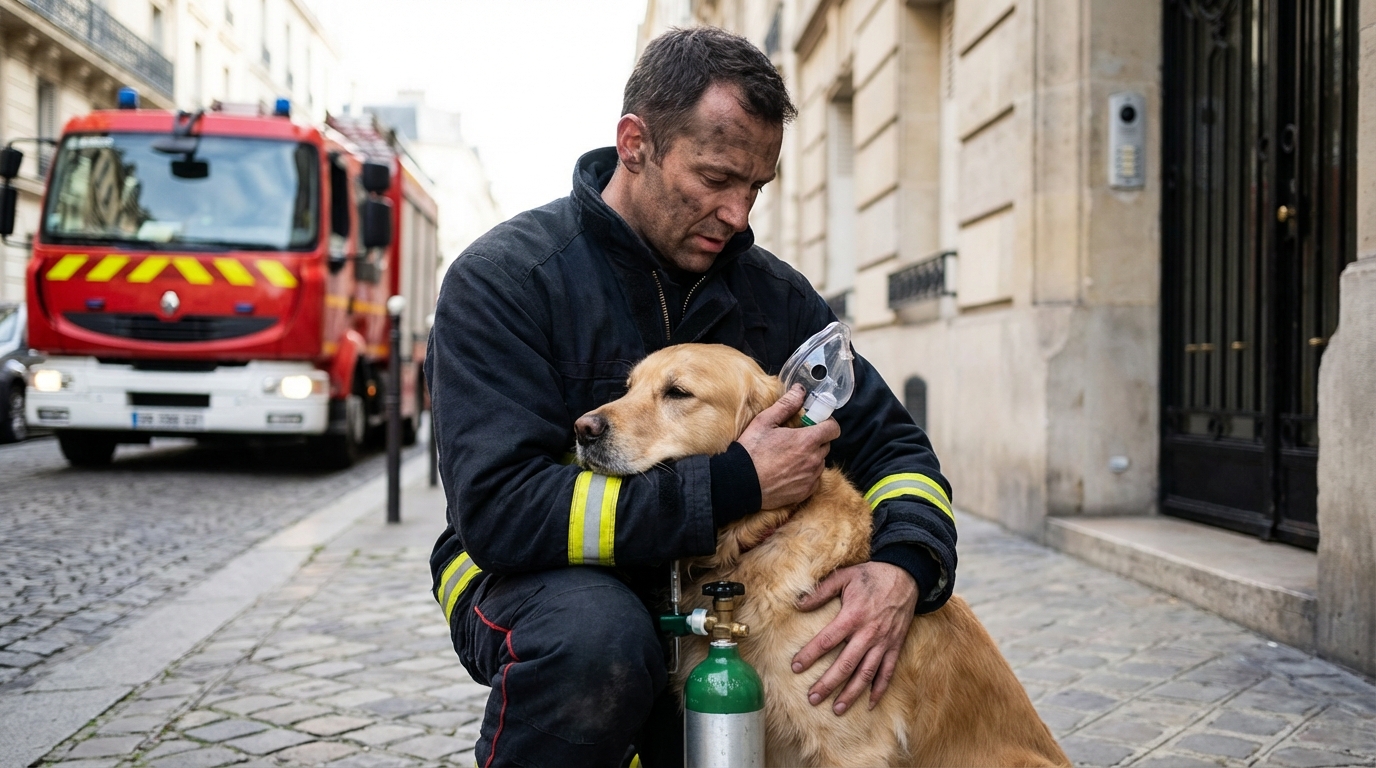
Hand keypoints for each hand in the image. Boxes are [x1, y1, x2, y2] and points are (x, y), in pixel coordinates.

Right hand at [738, 385, 840, 508]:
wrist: (741, 483)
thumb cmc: (752, 451)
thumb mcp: (765, 421)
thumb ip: (786, 405)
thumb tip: (800, 390)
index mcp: (807, 441)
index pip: (833, 429)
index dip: (827, 423)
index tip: (815, 423)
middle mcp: (814, 460)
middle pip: (826, 445)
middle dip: (816, 440)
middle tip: (797, 439)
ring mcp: (810, 478)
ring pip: (820, 462)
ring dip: (811, 457)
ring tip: (790, 457)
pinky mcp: (805, 492)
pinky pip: (813, 479)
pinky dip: (806, 474)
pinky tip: (789, 472)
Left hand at [791, 561, 917, 713]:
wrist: (906, 576)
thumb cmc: (871, 576)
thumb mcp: (844, 576)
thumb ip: (821, 591)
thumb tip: (798, 604)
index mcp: (852, 616)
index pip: (826, 640)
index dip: (810, 655)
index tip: (795, 667)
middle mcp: (868, 633)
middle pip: (845, 664)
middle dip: (828, 684)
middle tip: (812, 698)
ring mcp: (884, 642)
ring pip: (866, 674)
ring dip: (851, 693)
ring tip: (837, 709)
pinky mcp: (895, 646)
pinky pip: (888, 672)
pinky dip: (879, 690)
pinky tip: (869, 704)